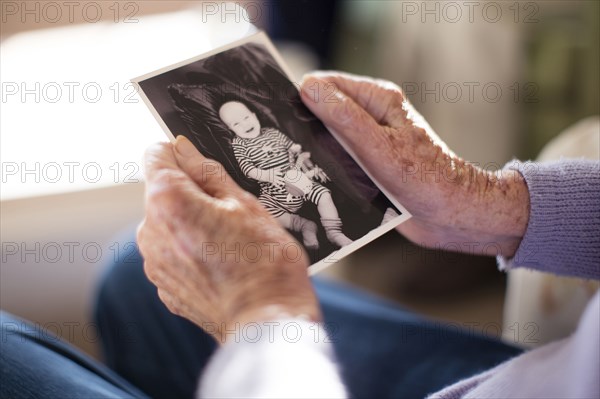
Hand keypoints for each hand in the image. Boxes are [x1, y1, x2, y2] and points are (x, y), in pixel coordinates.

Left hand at [137, 136, 320, 343]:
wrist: (268, 321)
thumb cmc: (264, 261)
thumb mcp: (244, 203)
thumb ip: (206, 172)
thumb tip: (184, 149)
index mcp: (167, 201)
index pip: (156, 155)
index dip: (181, 154)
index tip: (202, 165)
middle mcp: (149, 231)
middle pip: (163, 192)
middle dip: (190, 193)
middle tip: (231, 211)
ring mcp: (154, 262)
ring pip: (169, 224)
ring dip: (191, 223)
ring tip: (230, 242)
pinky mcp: (164, 286)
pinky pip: (173, 253)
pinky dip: (191, 251)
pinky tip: (222, 264)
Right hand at [300, 72, 529, 256]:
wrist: (453, 216)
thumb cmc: (425, 179)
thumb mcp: (379, 147)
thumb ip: (344, 118)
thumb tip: (308, 88)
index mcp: (377, 100)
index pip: (325, 85)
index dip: (302, 98)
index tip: (282, 118)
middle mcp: (371, 117)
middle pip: (324, 113)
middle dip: (305, 128)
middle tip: (287, 150)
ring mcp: (369, 143)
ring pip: (328, 141)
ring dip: (315, 154)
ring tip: (297, 170)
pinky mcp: (368, 167)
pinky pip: (338, 163)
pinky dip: (327, 171)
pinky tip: (315, 185)